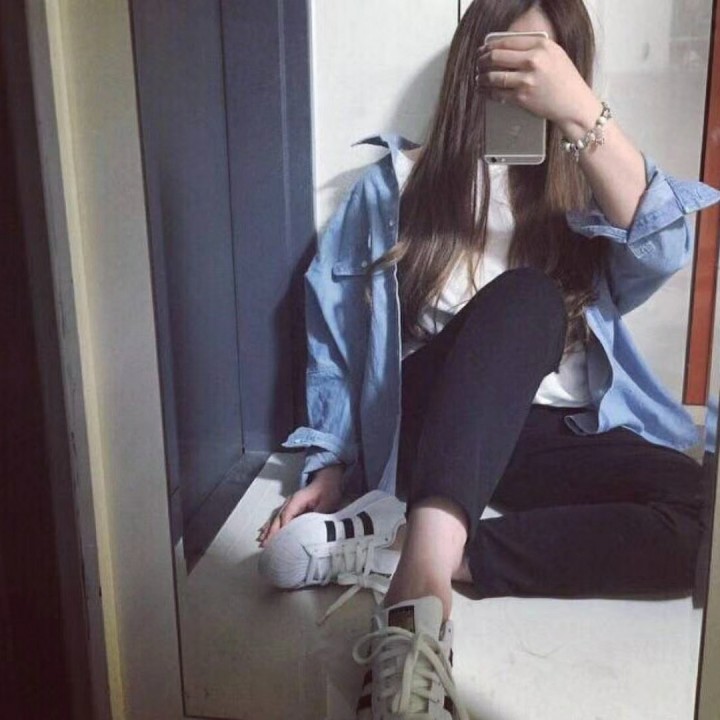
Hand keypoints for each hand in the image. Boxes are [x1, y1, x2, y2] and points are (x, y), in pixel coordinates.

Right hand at [256, 465, 343, 547]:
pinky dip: (270, 525)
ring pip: (276, 518)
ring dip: (268, 529)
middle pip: (278, 517)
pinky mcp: (290, 507)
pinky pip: (278, 517)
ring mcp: (289, 504)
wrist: (327, 480)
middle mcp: (290, 502)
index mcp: (298, 499)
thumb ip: (319, 515)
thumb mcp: (327, 502)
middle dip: (271, 531)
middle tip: (264, 544)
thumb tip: (313, 528)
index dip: (283, 527)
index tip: (280, 539)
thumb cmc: (327, 491)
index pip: (287, 514)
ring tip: (261, 541)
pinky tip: (263, 531)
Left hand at [476, 35, 600, 138]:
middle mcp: (533, 60)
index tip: (483, 49)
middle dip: (482, 60)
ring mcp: (527, 79)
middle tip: (478, 64)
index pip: (507, 41)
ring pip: (493, 76)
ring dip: (481, 77)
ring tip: (479, 78)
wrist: (574, 104)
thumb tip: (506, 48)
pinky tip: (484, 91)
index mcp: (541, 45)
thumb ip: (533, 48)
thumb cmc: (565, 80)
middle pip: (496, 56)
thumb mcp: (554, 54)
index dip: (490, 45)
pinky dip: (487, 92)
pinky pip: (497, 93)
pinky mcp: (522, 97)